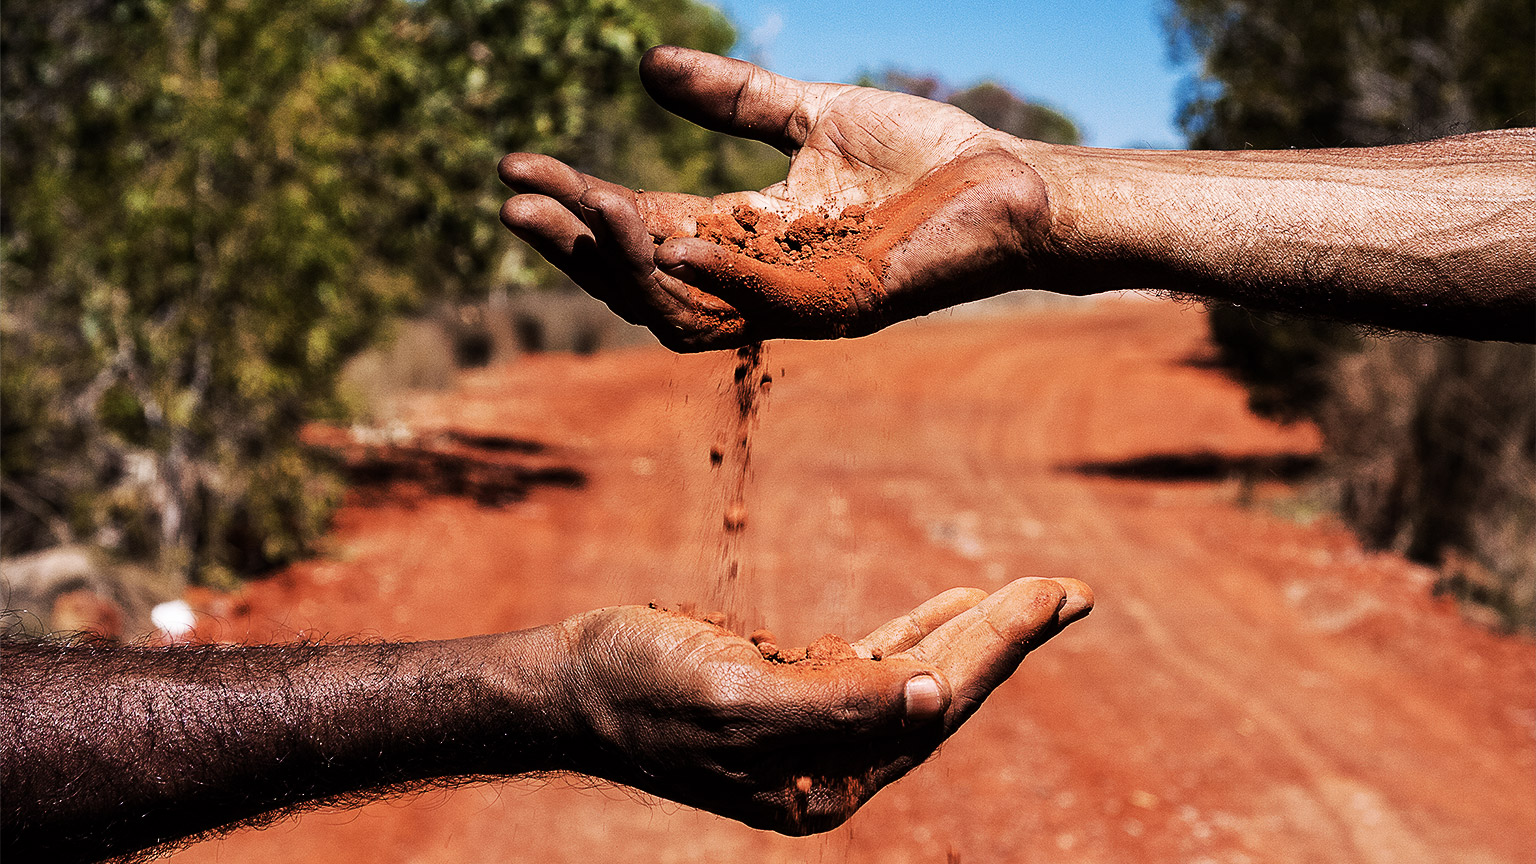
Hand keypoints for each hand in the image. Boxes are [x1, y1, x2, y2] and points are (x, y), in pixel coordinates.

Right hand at [498, 46, 1055, 350]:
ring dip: (629, 265)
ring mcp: (802, 299)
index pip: (639, 229)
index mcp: (746, 236)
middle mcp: (761, 279)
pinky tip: (670, 238)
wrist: (1015, 181)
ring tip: (581, 208)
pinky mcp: (850, 303)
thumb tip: (646, 66)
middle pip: (643, 279)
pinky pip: (769, 305)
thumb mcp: (809, 116)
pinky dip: (718, 277)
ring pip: (689, 305)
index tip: (514, 166)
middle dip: (576, 246)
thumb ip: (733, 102)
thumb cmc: (924, 157)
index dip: (576, 203)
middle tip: (514, 203)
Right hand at [549, 577, 1092, 834]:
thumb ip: (840, 704)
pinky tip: (955, 604)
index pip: (935, 709)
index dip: (997, 649)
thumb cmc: (641, 689)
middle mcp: (830, 763)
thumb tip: (936, 698)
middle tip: (1070, 590)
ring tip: (1036, 595)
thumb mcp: (738, 699)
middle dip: (1005, 639)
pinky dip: (918, 631)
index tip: (1051, 596)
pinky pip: (875, 660)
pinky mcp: (792, 692)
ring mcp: (813, 728)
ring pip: (915, 675)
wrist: (570, 681)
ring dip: (974, 632)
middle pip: (938, 694)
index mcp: (826, 781)